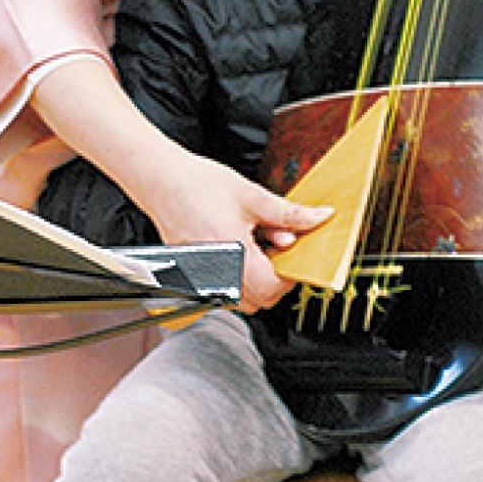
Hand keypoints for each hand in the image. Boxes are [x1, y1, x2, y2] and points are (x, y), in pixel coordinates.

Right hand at [149, 149, 331, 312]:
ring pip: (243, 299)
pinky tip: (236, 249)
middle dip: (275, 277)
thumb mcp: (253, 196)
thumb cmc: (199, 186)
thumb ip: (288, 214)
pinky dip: (238, 277)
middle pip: (260, 299)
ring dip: (257, 280)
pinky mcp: (194, 278)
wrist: (163, 182)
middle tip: (274, 246)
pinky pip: (226, 291)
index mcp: (233, 253)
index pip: (272, 287)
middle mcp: (215, 273)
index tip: (294, 256)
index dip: (290, 273)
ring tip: (252, 246)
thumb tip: (319, 218)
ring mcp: (203, 279)